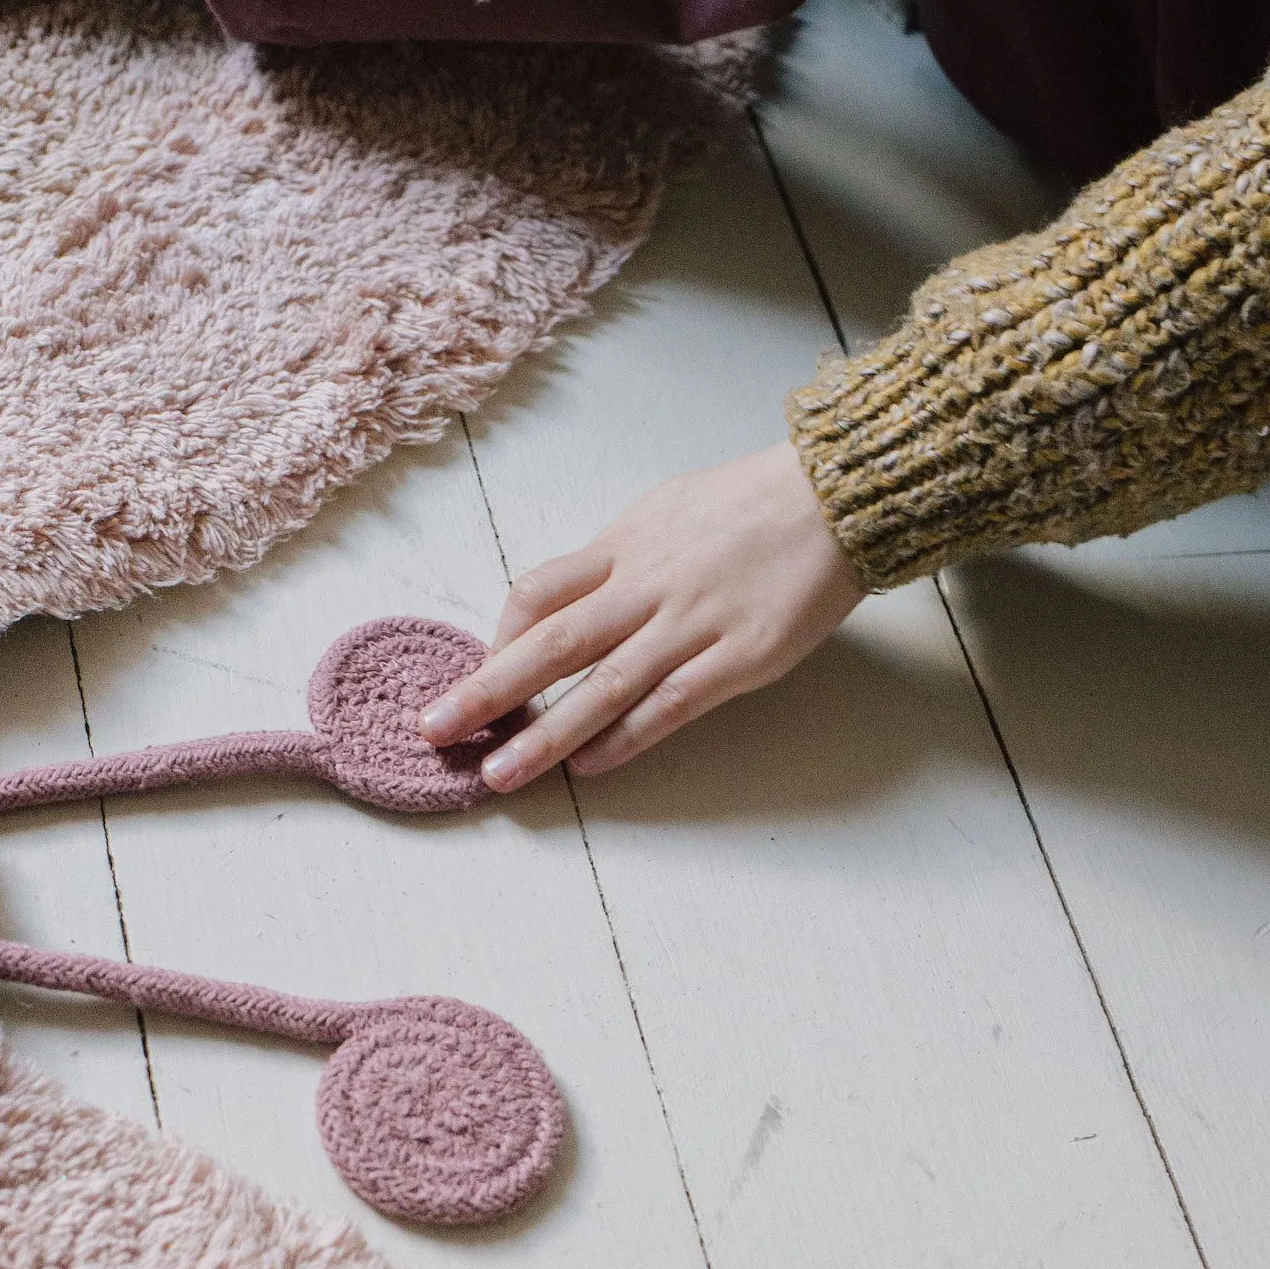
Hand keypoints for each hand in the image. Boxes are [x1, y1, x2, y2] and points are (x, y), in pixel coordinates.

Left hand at [419, 440, 863, 788]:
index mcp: (624, 547)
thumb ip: (616, 558)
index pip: (539, 593)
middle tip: (434, 730)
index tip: (480, 669)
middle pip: (550, 643)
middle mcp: (647, 587)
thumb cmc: (749, 503)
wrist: (835, 495)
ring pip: (602, 686)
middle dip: (486, 690)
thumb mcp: (664, 511)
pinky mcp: (739, 658)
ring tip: (499, 773)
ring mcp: (692, 625)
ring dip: (545, 733)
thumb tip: (568, 594)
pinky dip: (625, 737)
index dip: (499, 636)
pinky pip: (670, 705)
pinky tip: (588, 766)